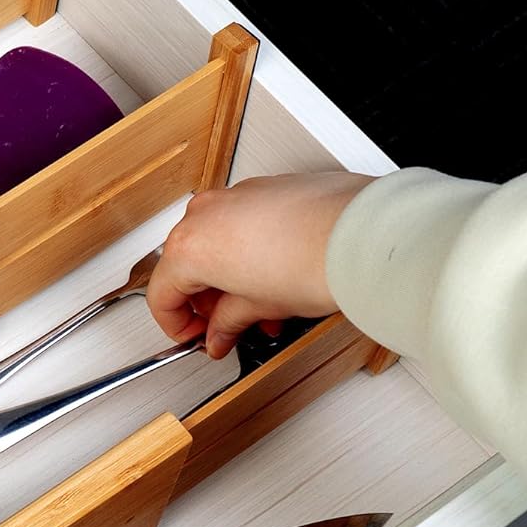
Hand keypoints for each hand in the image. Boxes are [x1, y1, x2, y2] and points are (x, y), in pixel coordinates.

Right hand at [148, 172, 373, 357]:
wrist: (363, 235)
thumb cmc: (313, 263)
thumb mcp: (260, 308)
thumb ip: (228, 323)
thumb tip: (221, 332)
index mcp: (189, 246)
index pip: (162, 295)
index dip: (176, 326)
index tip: (194, 337)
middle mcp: (205, 214)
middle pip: (186, 266)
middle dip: (206, 302)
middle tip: (225, 326)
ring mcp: (235, 196)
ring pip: (215, 244)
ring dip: (229, 279)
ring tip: (259, 308)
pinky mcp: (265, 189)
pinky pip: (241, 224)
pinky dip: (249, 253)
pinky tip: (274, 278)